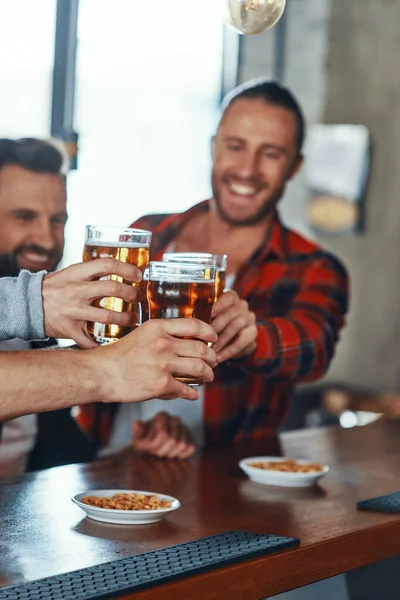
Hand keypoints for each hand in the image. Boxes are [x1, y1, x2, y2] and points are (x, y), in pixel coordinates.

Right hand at [42, 259, 141, 348]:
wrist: (27, 304)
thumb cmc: (53, 288)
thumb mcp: (70, 273)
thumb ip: (91, 272)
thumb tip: (120, 270)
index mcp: (77, 273)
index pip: (107, 264)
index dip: (127, 269)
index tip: (138, 275)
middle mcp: (76, 290)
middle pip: (112, 289)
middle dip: (131, 294)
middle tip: (136, 297)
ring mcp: (73, 311)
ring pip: (107, 316)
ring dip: (125, 319)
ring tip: (131, 319)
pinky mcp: (69, 329)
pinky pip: (89, 341)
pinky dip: (101, 346)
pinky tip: (112, 345)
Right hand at [97, 318, 216, 402]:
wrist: (100, 373)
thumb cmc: (117, 355)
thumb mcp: (140, 335)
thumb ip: (160, 336)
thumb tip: (182, 343)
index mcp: (157, 328)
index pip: (193, 325)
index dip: (209, 331)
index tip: (214, 337)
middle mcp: (163, 343)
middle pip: (201, 349)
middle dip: (212, 357)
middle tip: (214, 361)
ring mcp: (163, 364)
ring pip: (199, 368)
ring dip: (208, 374)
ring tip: (208, 377)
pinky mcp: (161, 384)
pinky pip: (186, 389)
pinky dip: (193, 393)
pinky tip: (193, 394)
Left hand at [132, 412, 195, 458]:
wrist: (152, 445)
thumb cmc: (144, 441)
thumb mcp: (137, 439)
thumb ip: (137, 433)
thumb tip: (136, 423)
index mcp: (161, 416)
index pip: (163, 434)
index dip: (156, 445)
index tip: (150, 448)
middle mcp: (175, 419)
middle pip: (174, 440)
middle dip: (163, 451)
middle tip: (156, 453)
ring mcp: (184, 427)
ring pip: (183, 445)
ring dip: (171, 454)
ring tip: (163, 452)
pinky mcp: (191, 437)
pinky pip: (191, 448)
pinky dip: (181, 455)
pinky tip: (172, 453)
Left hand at [211, 290, 256, 362]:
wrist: (236, 337)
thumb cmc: (218, 324)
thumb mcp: (211, 317)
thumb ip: (204, 316)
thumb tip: (189, 324)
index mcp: (231, 298)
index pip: (228, 297)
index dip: (219, 305)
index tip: (209, 313)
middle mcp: (242, 306)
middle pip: (230, 314)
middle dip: (215, 327)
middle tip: (204, 337)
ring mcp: (249, 318)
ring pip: (236, 327)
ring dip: (221, 340)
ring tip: (210, 350)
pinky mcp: (253, 333)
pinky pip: (241, 342)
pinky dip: (228, 351)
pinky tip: (219, 357)